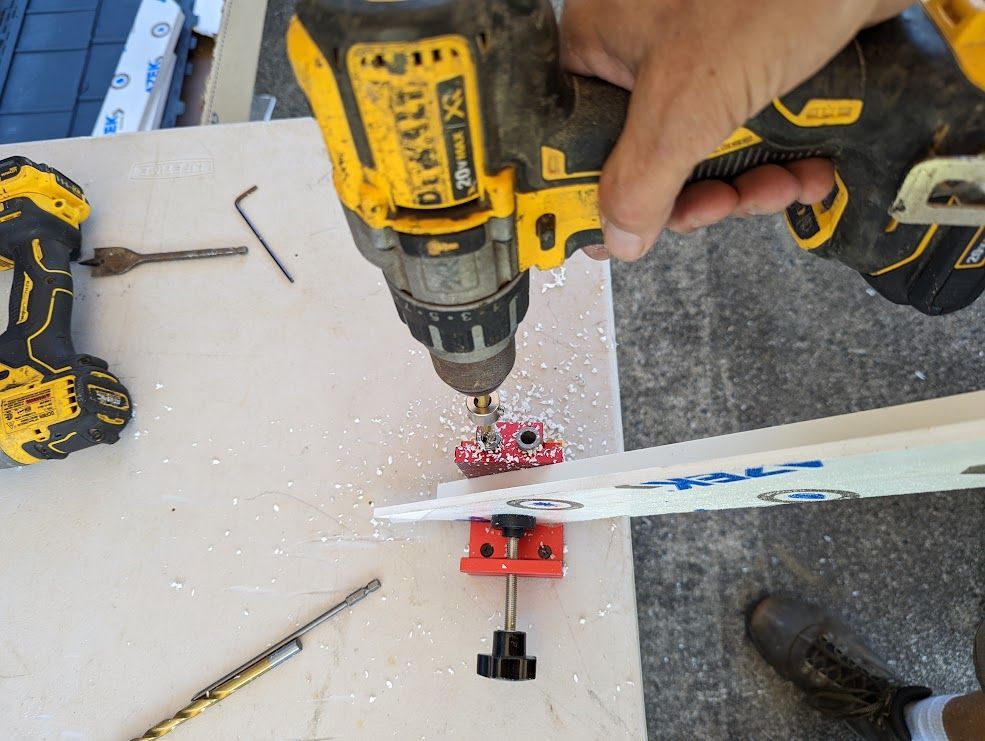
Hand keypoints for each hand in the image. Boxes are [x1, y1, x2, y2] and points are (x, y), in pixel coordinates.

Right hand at [560, 0, 912, 260]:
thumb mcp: (688, 99)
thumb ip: (640, 179)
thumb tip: (615, 237)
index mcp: (603, 41)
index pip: (574, 137)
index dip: (596, 192)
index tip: (623, 233)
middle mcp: (647, 49)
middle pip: (647, 156)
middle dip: (693, 194)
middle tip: (718, 207)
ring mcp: (705, 57)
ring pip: (705, 152)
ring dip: (748, 186)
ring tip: (780, 185)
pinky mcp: (759, 65)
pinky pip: (752, 134)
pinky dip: (781, 161)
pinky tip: (810, 169)